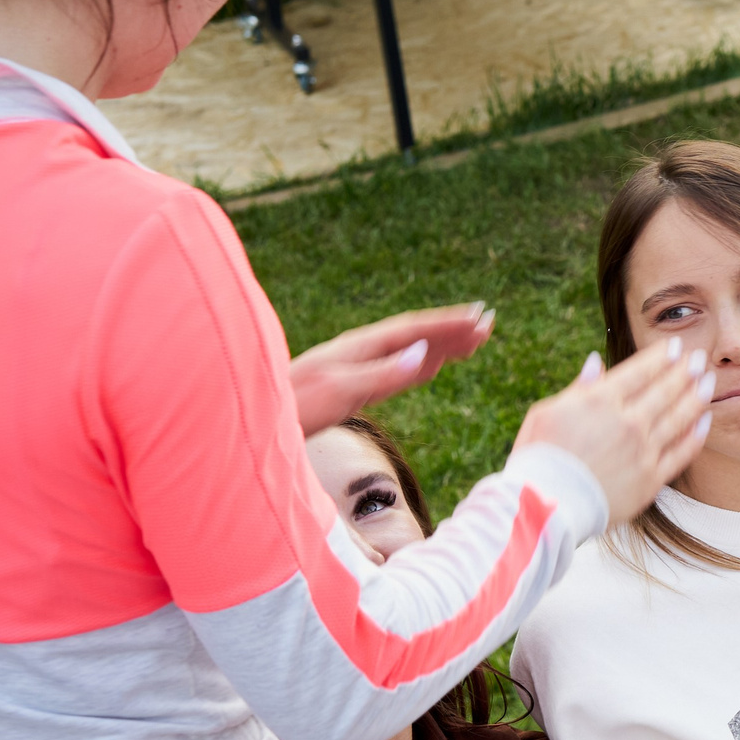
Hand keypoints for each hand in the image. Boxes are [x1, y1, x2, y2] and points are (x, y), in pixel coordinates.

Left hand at [291, 304, 495, 433]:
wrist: (252, 421)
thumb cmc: (294, 407)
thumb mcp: (341, 392)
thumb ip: (383, 375)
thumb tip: (424, 354)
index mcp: (359, 348)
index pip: (413, 330)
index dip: (448, 324)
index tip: (481, 318)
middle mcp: (358, 352)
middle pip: (413, 335)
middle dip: (451, 330)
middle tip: (488, 325)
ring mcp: (353, 368)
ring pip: (406, 350)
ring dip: (440, 345)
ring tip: (471, 342)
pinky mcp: (348, 387)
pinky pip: (395, 369)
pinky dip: (421, 364)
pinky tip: (430, 366)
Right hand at [514, 340, 714, 525]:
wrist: (545, 508)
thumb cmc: (539, 458)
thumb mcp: (546, 413)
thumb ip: (578, 388)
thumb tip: (595, 362)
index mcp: (599, 402)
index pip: (640, 371)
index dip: (661, 356)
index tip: (676, 347)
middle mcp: (627, 423)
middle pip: (665, 390)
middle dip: (685, 371)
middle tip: (700, 358)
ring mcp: (643, 451)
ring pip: (679, 417)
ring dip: (697, 396)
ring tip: (709, 381)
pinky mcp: (652, 479)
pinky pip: (682, 453)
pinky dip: (696, 435)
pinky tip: (705, 421)